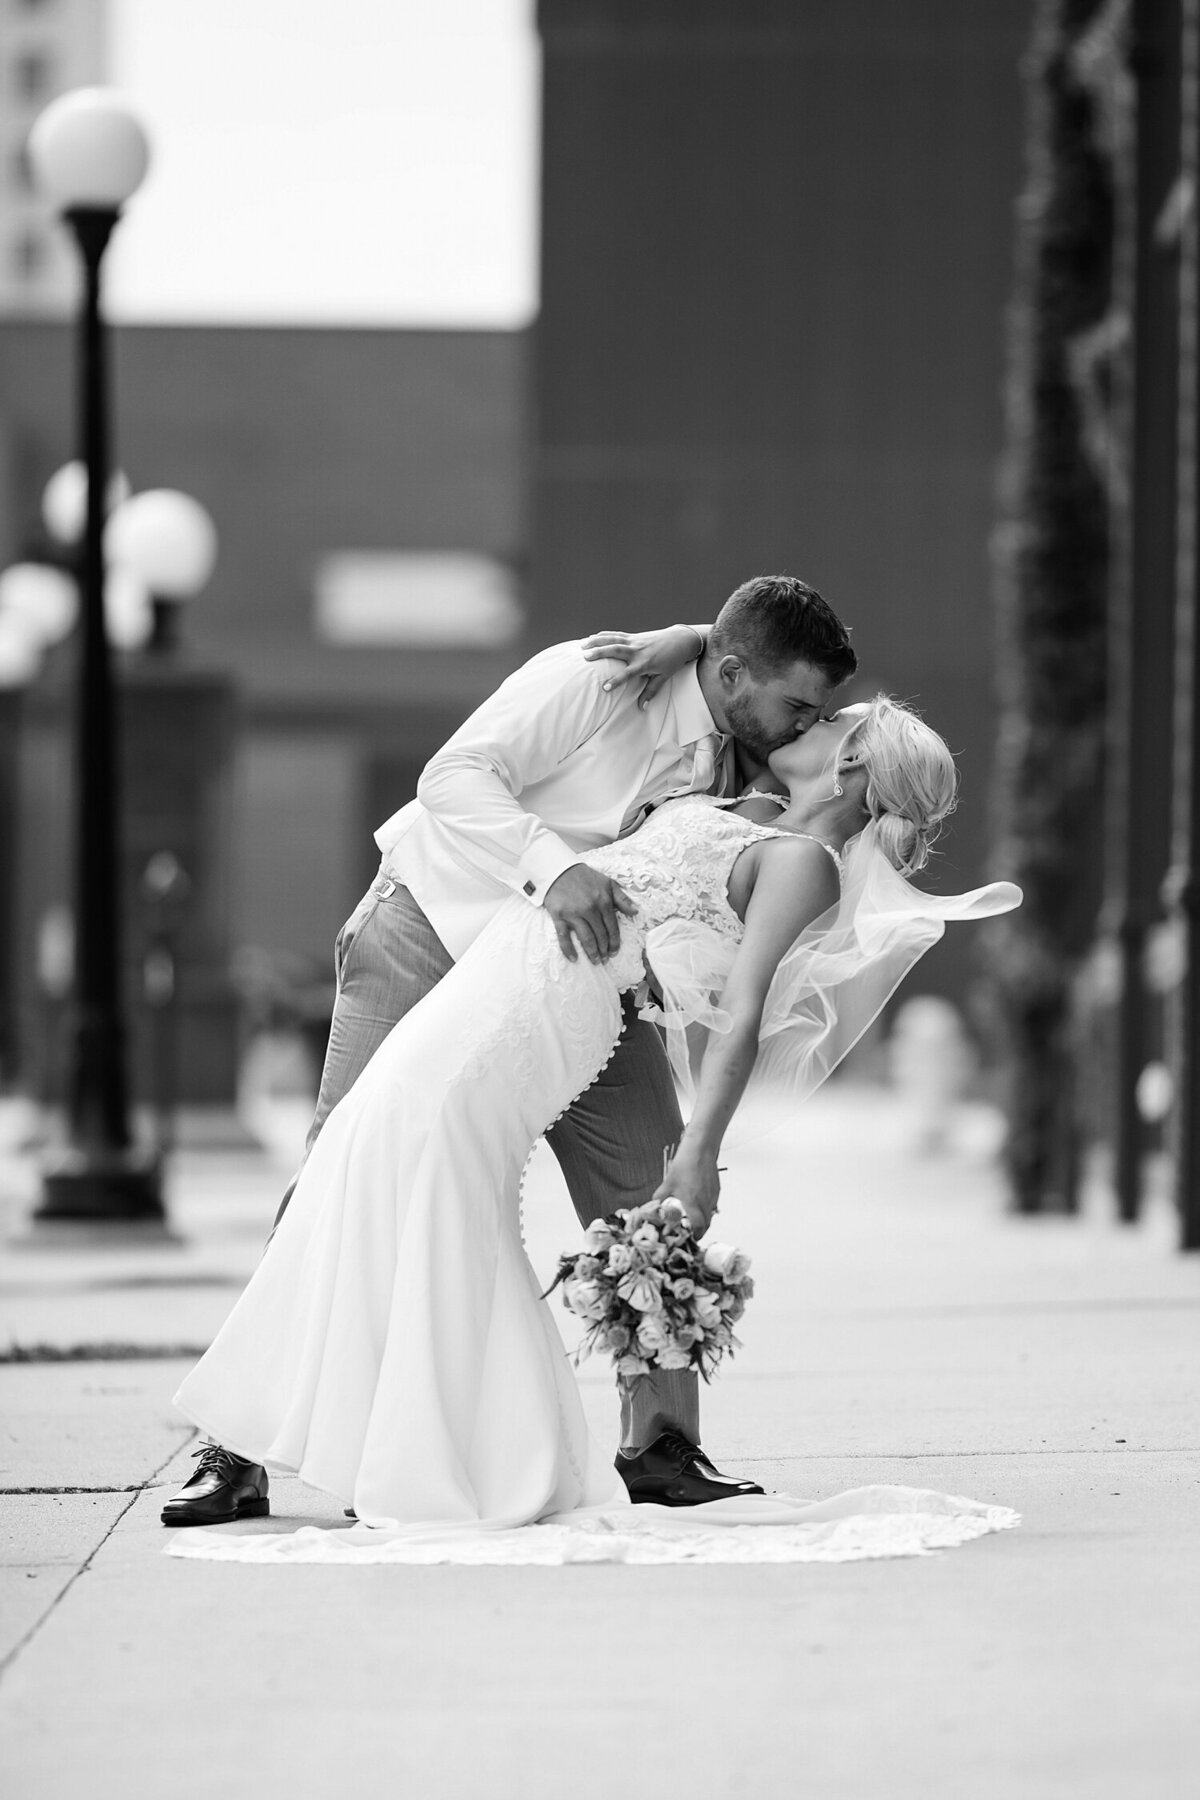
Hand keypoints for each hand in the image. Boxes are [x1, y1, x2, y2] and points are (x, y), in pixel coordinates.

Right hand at [543, 864, 637, 962]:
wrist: (559, 869)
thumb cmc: (585, 877)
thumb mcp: (608, 883)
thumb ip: (622, 899)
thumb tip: (636, 912)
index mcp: (603, 902)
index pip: (612, 927)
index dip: (615, 941)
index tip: (615, 951)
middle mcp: (590, 909)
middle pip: (600, 935)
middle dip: (604, 950)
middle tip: (606, 959)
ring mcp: (573, 914)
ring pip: (586, 939)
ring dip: (592, 953)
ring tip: (596, 961)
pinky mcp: (559, 916)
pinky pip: (563, 937)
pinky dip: (568, 949)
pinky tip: (574, 958)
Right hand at [581, 625, 703, 708]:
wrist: (680, 640)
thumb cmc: (672, 660)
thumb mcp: (663, 677)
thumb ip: (651, 692)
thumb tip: (641, 708)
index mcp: (645, 663)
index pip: (628, 673)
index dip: (616, 680)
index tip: (605, 688)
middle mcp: (638, 650)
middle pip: (616, 650)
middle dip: (600, 652)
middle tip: (585, 657)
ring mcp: (635, 641)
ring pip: (613, 640)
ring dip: (597, 642)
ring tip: (582, 646)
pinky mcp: (634, 636)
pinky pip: (616, 634)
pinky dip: (603, 635)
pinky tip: (591, 637)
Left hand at [651, 1148, 719, 1237]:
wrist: (700, 1149)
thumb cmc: (685, 1164)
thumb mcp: (668, 1182)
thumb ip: (661, 1196)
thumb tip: (654, 1204)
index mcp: (693, 1203)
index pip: (699, 1226)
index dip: (696, 1235)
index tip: (693, 1238)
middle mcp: (705, 1202)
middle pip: (707, 1223)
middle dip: (701, 1230)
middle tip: (693, 1231)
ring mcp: (713, 1196)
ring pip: (711, 1214)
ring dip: (705, 1220)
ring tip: (695, 1218)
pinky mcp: (717, 1189)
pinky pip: (714, 1204)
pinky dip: (708, 1209)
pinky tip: (700, 1203)